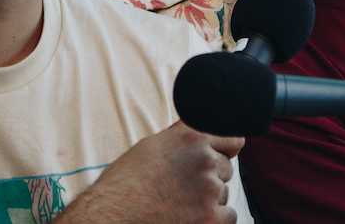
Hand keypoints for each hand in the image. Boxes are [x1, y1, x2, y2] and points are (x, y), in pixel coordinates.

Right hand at [58, 120, 243, 222]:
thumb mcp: (155, 145)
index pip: (233, 140)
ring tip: (177, 204)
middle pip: (225, 170)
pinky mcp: (210, 217)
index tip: (214, 161)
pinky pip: (228, 216)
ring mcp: (209, 189)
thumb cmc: (127, 182)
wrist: (111, 214)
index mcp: (193, 137)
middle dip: (209, 179)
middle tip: (181, 188)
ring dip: (208, 200)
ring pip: (223, 194)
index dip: (222, 152)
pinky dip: (213, 220)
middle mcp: (205, 159)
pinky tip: (189, 218)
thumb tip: (206, 130)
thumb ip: (185, 136)